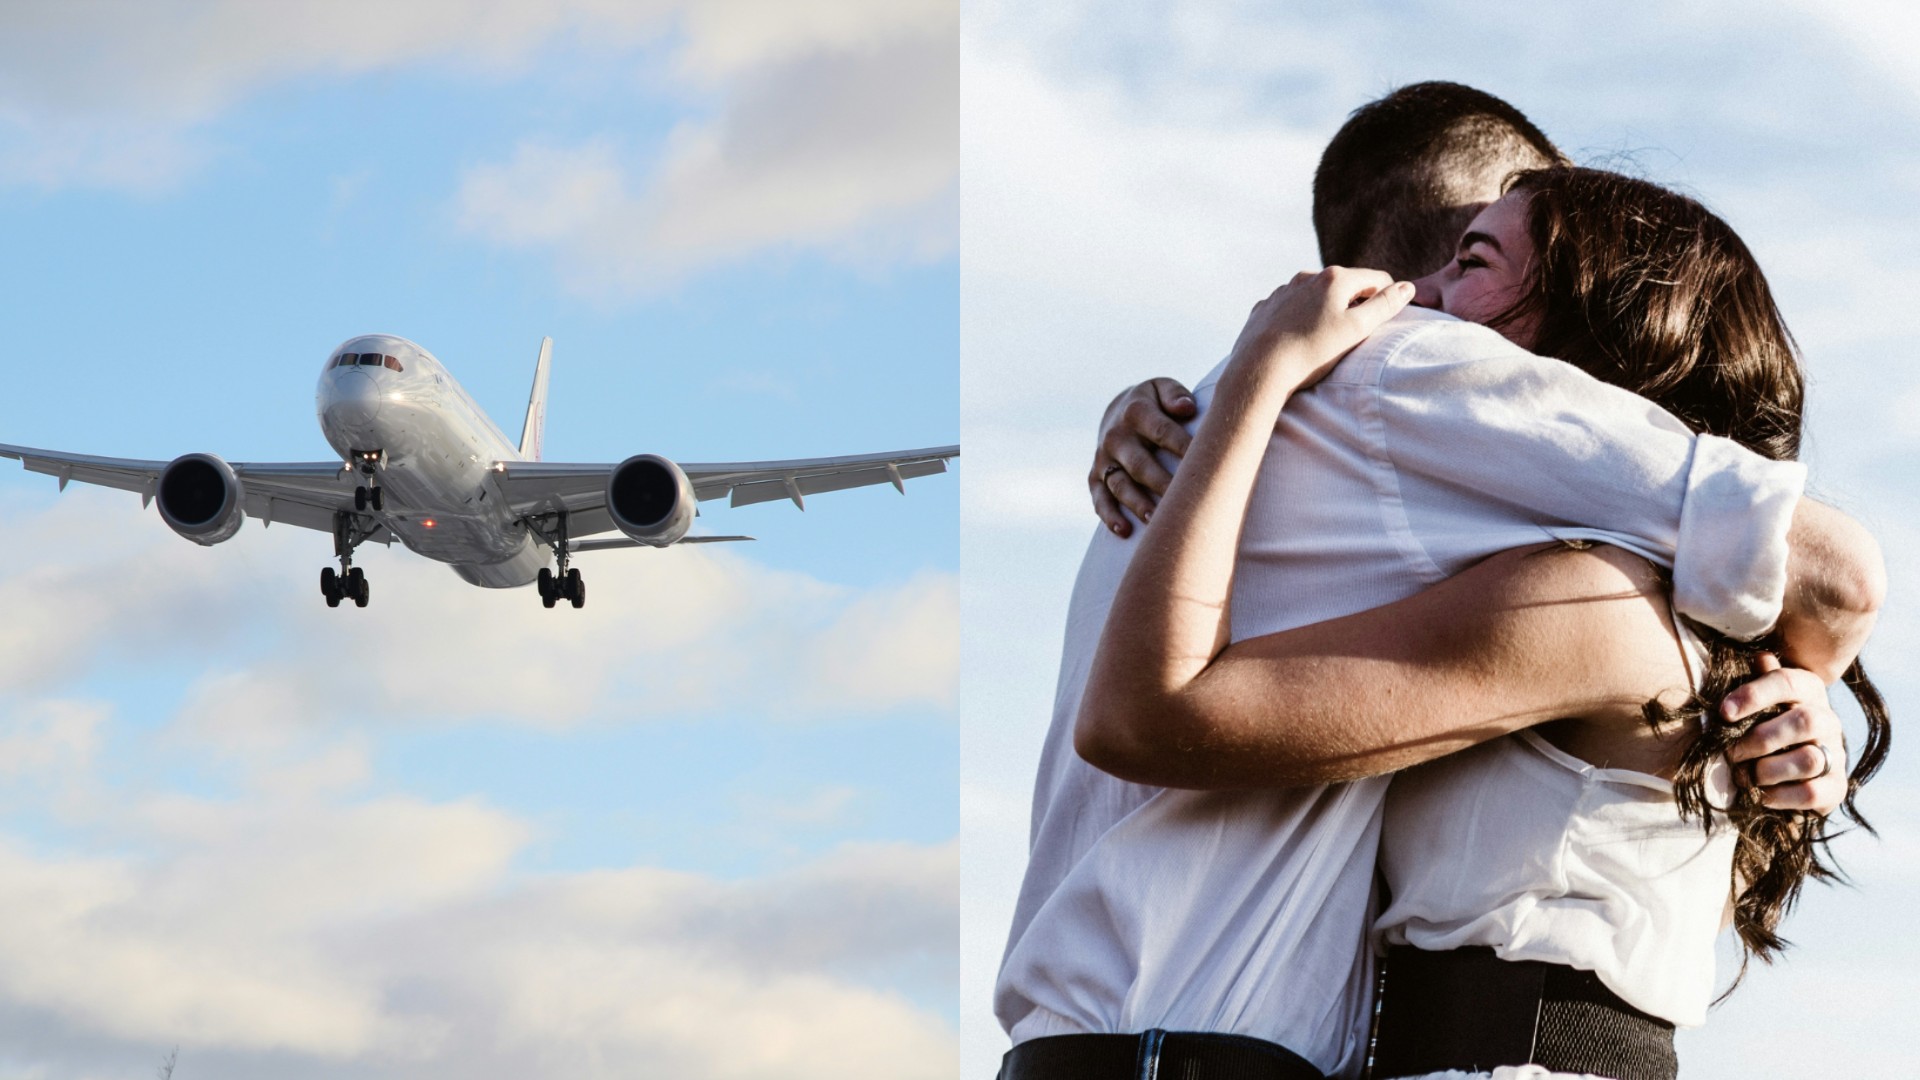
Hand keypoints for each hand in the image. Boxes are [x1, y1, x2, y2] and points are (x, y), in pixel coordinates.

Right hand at [1090, 378, 1195, 536]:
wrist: (1117, 411)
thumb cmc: (1153, 403)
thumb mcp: (1161, 388)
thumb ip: (1174, 395)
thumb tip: (1187, 408)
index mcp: (1136, 412)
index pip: (1162, 431)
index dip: (1184, 448)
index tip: (1205, 465)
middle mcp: (1116, 437)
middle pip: (1140, 464)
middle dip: (1161, 483)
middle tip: (1184, 501)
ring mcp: (1104, 459)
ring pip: (1120, 485)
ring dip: (1137, 503)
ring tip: (1155, 520)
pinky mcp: (1095, 477)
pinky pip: (1100, 499)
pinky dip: (1109, 516)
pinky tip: (1124, 531)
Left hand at [1224, 268, 1412, 389]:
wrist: (1259, 370)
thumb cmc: (1312, 351)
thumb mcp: (1357, 329)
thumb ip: (1384, 306)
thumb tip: (1407, 287)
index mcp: (1334, 278)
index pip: (1376, 279)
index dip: (1386, 298)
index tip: (1384, 320)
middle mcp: (1306, 277)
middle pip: (1344, 285)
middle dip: (1354, 304)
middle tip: (1354, 335)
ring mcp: (1282, 291)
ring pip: (1315, 296)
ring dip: (1325, 310)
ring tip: (1324, 340)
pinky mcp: (1264, 308)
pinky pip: (1290, 308)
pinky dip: (1299, 319)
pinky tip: (1297, 339)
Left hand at [1722, 653, 1848, 812]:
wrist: (1785, 772)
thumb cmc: (1761, 725)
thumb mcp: (1756, 701)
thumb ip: (1756, 681)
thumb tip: (1760, 657)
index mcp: (1808, 690)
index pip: (1787, 681)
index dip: (1754, 694)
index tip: (1724, 712)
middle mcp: (1827, 719)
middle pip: (1804, 721)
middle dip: (1760, 739)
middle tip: (1731, 753)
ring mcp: (1835, 753)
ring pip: (1809, 759)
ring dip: (1768, 770)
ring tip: (1744, 777)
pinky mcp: (1837, 787)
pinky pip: (1813, 792)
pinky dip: (1781, 796)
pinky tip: (1761, 795)